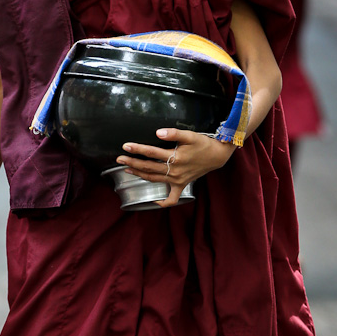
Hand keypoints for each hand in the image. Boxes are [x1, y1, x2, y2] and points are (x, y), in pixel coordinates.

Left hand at [116, 127, 234, 207]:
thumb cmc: (203, 144)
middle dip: (132, 162)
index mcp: (175, 158)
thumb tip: (158, 133)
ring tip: (127, 169)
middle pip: (149, 167)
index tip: (125, 146)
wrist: (217, 155)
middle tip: (119, 159)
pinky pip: (172, 198)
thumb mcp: (190, 135)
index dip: (137, 149)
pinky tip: (154, 201)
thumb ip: (174, 133)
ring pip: (154, 179)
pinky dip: (163, 202)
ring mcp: (177, 180)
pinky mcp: (182, 185)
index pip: (151, 153)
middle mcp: (175, 171)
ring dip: (140, 174)